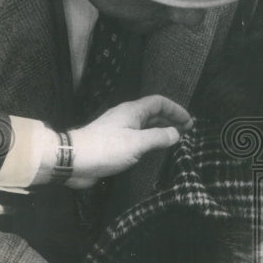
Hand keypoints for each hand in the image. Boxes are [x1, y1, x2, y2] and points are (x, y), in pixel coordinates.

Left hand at [66, 96, 192, 187]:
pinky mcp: (114, 143)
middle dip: (170, 120)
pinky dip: (150, 140)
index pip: (159, 102)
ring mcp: (119, 130)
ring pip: (145, 126)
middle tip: (186, 131)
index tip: (189, 122)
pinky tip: (154, 150)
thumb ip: (158, 138)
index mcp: (132, 111)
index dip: (176, 109)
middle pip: (153, 113)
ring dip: (161, 130)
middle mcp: (126, 117)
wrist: (74, 160)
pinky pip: (137, 138)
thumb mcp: (137, 143)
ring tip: (174, 140)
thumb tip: (176, 134)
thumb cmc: (105, 148)